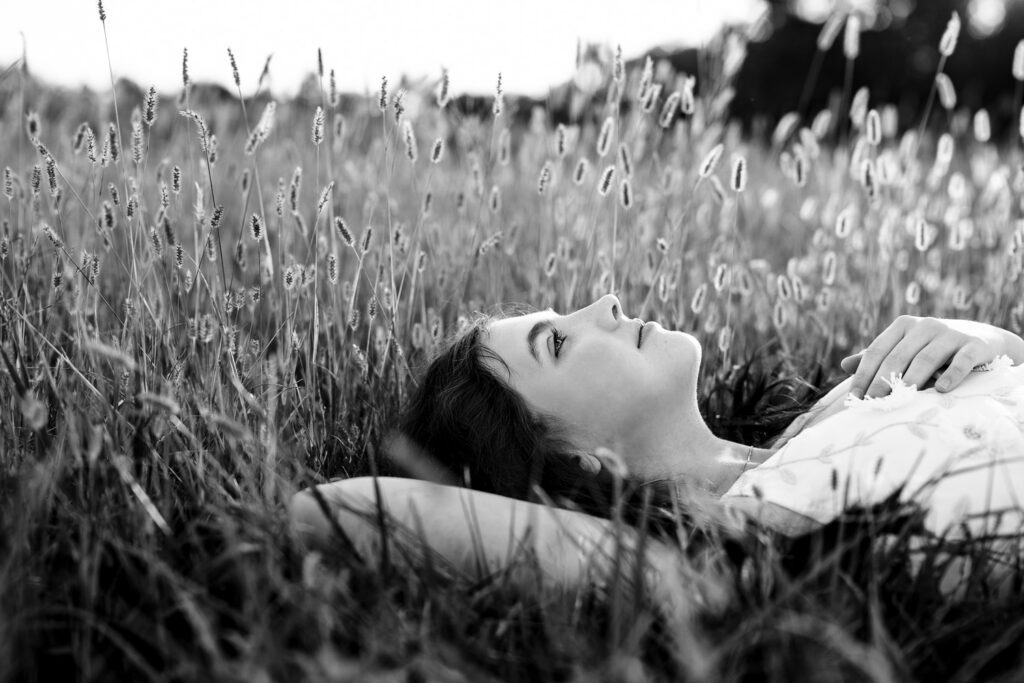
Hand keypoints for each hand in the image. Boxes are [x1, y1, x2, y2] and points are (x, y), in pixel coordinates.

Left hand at [840, 315, 1000, 398]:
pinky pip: (961, 361)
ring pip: (926, 359)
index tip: (854, 398)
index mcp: (902, 326)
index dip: (863, 375)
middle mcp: (924, 326)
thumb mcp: (905, 348)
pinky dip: (951, 375)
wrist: (983, 339)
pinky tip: (941, 390)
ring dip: (912, 380)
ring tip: (901, 400)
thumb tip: (843, 365)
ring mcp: (950, 334)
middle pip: (897, 357)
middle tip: (873, 404)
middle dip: (883, 382)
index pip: (876, 351)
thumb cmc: (934, 348)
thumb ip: (879, 357)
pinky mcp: (974, 345)